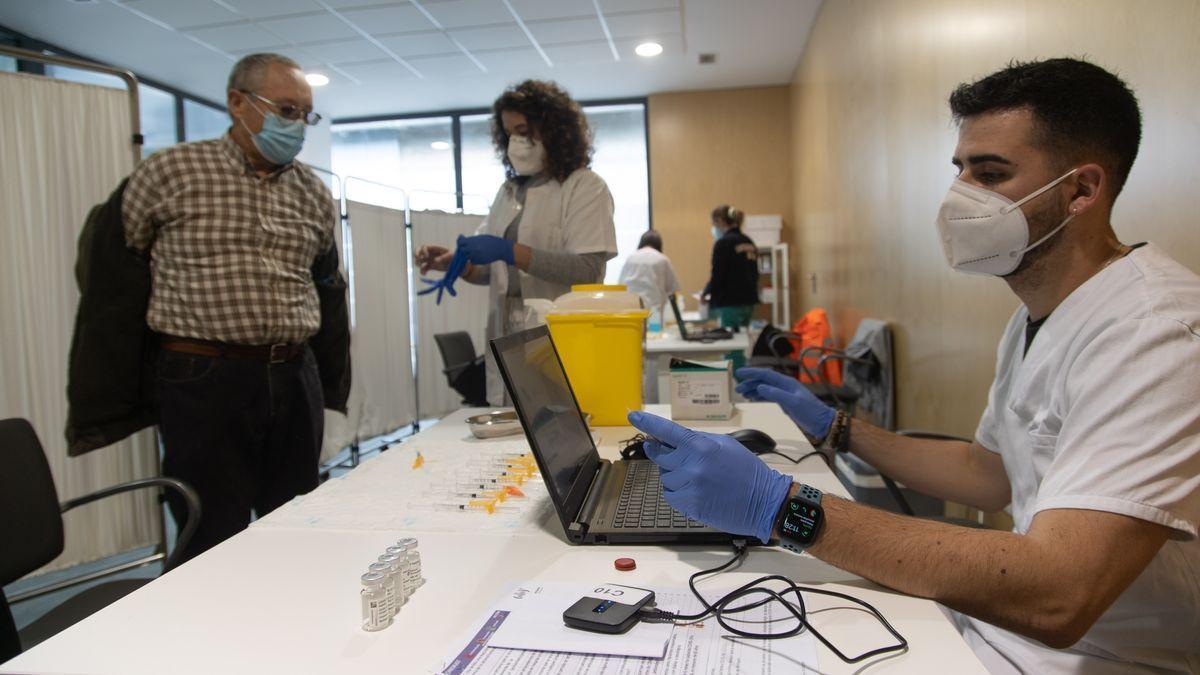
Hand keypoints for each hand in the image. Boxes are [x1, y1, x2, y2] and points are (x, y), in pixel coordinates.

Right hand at [415, 244, 452, 274]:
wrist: (457, 266)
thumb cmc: (455, 257)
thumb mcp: (451, 256)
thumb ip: (444, 257)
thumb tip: (435, 260)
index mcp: (435, 248)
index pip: (424, 247)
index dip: (423, 251)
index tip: (427, 256)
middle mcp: (431, 253)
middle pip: (418, 251)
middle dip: (416, 254)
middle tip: (418, 260)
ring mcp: (430, 260)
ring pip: (419, 260)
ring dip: (419, 264)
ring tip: (423, 268)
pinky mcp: (431, 267)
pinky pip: (423, 268)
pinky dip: (422, 271)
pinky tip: (425, 274)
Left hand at [456, 234, 514, 265]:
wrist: (500, 248)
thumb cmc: (491, 241)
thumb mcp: (480, 237)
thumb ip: (471, 240)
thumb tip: (463, 240)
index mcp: (472, 241)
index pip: (460, 242)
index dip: (460, 242)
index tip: (462, 242)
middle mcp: (472, 249)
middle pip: (463, 250)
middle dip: (465, 249)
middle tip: (469, 248)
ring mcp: (475, 256)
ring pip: (468, 257)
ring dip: (470, 255)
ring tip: (477, 251)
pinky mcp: (479, 261)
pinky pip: (473, 261)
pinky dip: (474, 259)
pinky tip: (480, 256)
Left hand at [627, 411, 792, 542]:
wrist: (763, 501)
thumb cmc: (746, 471)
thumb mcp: (725, 445)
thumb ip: (698, 440)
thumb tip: (673, 438)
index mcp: (702, 446)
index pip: (667, 431)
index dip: (647, 423)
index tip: (632, 416)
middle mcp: (692, 465)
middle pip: (661, 456)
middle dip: (663, 454)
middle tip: (675, 457)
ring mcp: (689, 486)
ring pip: (665, 477)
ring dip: (675, 476)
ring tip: (698, 479)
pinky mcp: (689, 506)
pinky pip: (670, 495)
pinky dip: (677, 492)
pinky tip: (696, 492)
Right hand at [735, 367, 834, 440]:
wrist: (822, 422)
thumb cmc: (810, 411)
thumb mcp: (793, 402)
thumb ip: (776, 394)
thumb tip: (760, 387)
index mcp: (786, 382)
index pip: (766, 374)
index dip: (752, 372)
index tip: (739, 372)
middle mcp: (784, 385)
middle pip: (763, 380)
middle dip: (750, 382)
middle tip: (737, 388)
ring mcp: (784, 393)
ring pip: (765, 388)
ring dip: (753, 389)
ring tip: (742, 393)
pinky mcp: (785, 401)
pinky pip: (768, 395)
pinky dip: (759, 395)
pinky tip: (753, 397)